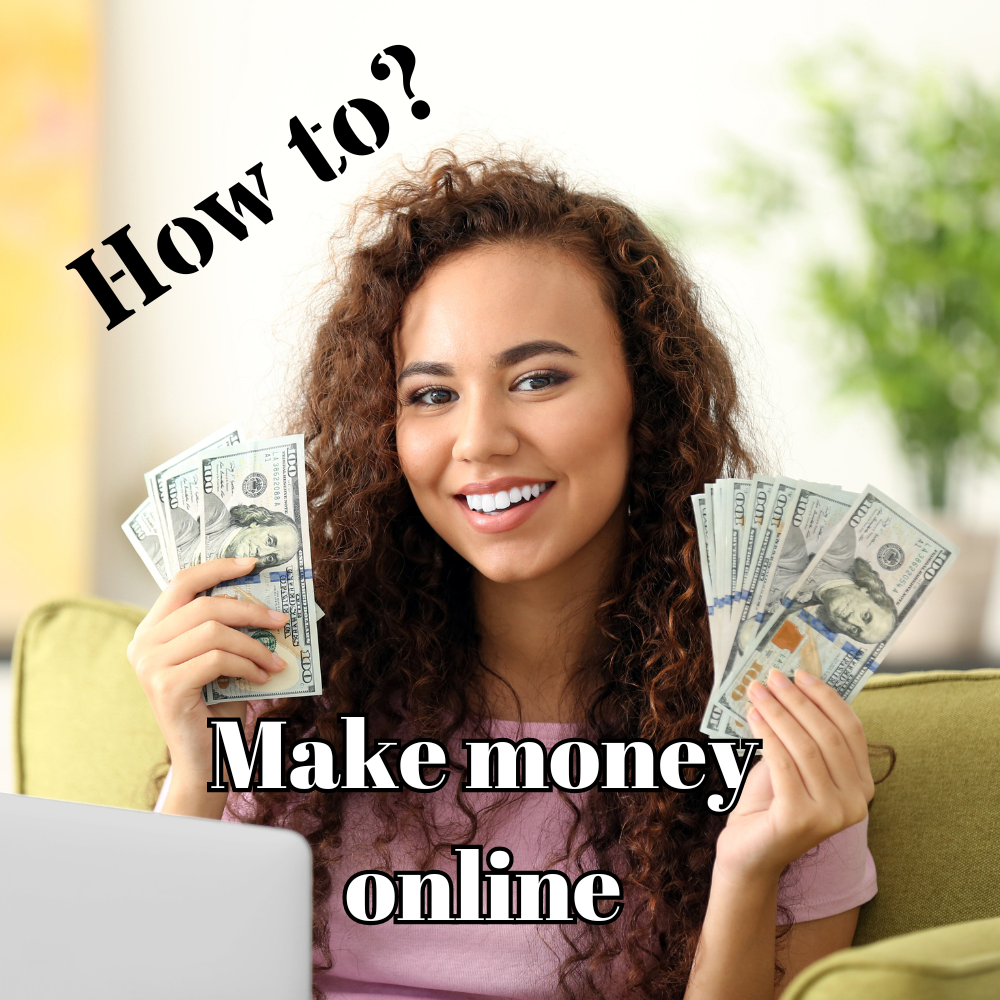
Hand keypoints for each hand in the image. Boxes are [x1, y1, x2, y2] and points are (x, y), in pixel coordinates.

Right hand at [127, 558, 289, 787]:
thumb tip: (264, 595)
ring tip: (276, 660)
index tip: (253, 563)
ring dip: (254, 645)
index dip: (217, 568)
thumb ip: (227, 626)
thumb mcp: (220, 654)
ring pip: (213, 633)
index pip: (181, 582)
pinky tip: (262, 678)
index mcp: (152, 628)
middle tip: (281, 620)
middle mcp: (143, 643)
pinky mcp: (165, 687)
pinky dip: (247, 666)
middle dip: (250, 611)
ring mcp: (150, 666)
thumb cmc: (216, 700)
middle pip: (204, 606)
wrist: (206, 754)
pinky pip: (217, 660)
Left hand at [714, 668, 874, 884]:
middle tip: (771, 677)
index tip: (800, 673)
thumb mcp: (794, 761)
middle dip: (797, 701)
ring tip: (756, 692)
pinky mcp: (802, 819)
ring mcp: (832, 814)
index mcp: (863, 785)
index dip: (826, 697)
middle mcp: (856, 802)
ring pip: (805, 747)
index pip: (851, 730)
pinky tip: (753, 717)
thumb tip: (793, 683)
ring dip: (777, 713)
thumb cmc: (772, 801)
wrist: (750, 852)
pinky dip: (767, 734)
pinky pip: (784, 764)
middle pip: (828, 736)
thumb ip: (803, 732)